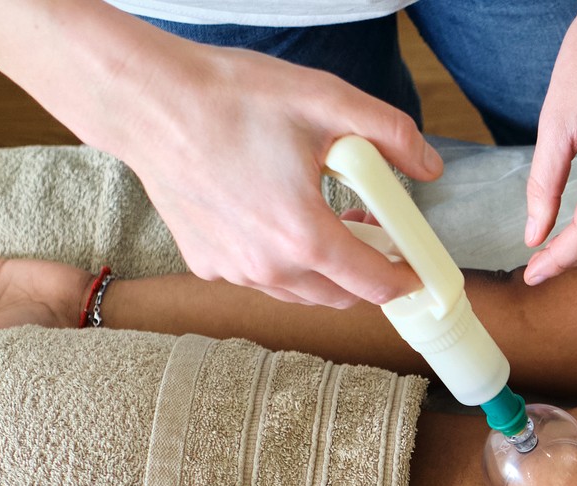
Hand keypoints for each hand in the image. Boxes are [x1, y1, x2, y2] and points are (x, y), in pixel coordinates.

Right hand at [80, 32, 442, 307]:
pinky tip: (278, 216)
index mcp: (304, 235)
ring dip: (326, 269)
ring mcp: (233, 270)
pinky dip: (282, 260)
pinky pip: (262, 277)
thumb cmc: (230, 97)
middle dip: (368, 273)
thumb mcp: (326, 100)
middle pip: (342, 297)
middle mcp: (268, 266)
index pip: (376, 285)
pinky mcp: (206, 264)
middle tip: (375, 230)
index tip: (420, 271)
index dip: (407, 281)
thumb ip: (391, 134)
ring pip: (301, 292)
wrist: (146, 100)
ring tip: (330, 219)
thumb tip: (430, 167)